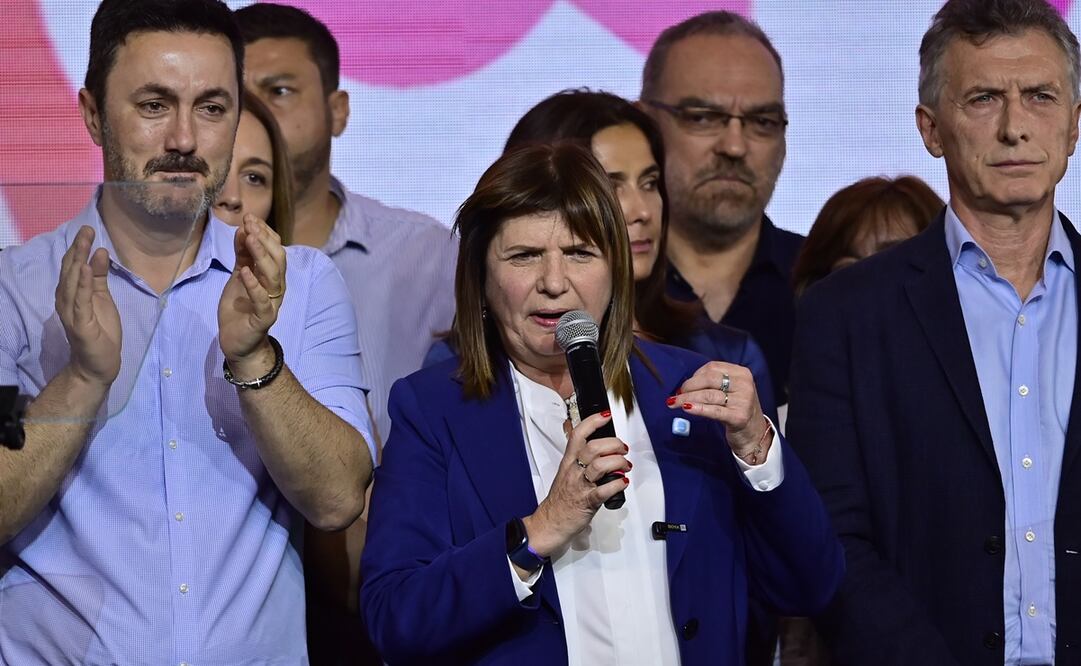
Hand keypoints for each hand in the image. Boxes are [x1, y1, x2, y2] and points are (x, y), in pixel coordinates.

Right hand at [55, 225, 120, 387]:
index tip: (88, 229)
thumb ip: (100, 277)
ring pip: (73, 282)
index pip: (73, 266)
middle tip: (87, 229)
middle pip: (71, 270)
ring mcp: (72, 312)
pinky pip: (81, 300)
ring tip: (85, 243)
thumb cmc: (100, 330)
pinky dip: (84, 284)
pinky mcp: (80, 323)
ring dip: (79, 261)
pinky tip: (87, 270)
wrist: (99, 363)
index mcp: (72, 293)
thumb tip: (100, 252)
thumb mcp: (102, 298)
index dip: (79, 248)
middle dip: (78, 249)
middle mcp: (66, 300)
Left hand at [218, 214, 285, 377]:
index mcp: (272, 276)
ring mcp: (272, 302)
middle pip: (278, 259)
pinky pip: (262, 300)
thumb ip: (243, 256)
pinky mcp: (263, 318)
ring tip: (249, 238)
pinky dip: (254, 285)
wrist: (237, 343)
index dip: (264, 232)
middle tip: (249, 223)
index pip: (275, 249)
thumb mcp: (238, 276)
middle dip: (264, 239)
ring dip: (262, 255)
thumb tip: (243, 229)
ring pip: (274, 275)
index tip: (249, 217)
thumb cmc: (239, 309)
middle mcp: (276, 287)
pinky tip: (245, 271)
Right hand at [522, 411, 629, 557]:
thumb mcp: (566, 470)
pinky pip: (603, 490)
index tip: (605, 415)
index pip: (578, 434)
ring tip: (625, 466)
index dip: (592, 422)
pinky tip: (622, 482)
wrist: (550, 522)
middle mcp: (574, 471)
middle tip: (623, 449)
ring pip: (599, 466)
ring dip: (618, 463)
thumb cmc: (561, 498)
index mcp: (569, 461)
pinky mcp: (587, 502)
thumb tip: (582, 435)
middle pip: (593, 448)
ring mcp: (580, 486)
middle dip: (613, 444)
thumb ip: (576, 454)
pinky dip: (617, 484)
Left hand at [667, 362, 769, 461]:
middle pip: (709, 380)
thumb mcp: (731, 390)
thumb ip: (712, 384)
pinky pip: (714, 410)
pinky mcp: (739, 417)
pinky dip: (698, 408)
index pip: (712, 368)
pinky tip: (687, 408)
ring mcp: (743, 401)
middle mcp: (744, 385)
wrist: (754, 434)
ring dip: (687, 398)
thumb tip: (684, 386)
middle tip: (676, 396)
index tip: (684, 386)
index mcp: (742, 373)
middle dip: (688, 387)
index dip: (695, 376)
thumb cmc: (737, 409)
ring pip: (708, 395)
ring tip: (674, 403)